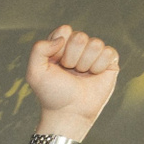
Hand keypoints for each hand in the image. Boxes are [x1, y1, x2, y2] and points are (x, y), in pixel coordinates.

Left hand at [27, 25, 118, 140]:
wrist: (69, 112)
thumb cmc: (51, 94)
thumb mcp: (34, 73)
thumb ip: (38, 49)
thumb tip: (62, 38)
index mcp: (60, 46)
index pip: (64, 30)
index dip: (60, 47)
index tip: (56, 63)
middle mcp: (77, 48)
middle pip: (80, 37)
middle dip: (72, 57)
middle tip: (68, 72)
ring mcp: (94, 54)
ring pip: (95, 44)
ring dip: (85, 64)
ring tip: (80, 75)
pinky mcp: (109, 62)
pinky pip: (109, 52)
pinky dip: (99, 67)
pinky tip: (93, 76)